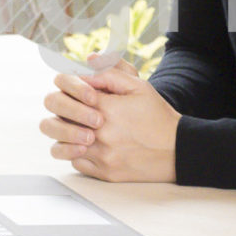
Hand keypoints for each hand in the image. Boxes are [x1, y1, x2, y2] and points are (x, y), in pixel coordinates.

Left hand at [38, 59, 179, 182]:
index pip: (68, 91)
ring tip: (78, 128)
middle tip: (74, 110)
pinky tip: (89, 145)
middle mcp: (100, 134)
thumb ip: (110, 72)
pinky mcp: (104, 172)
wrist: (177, 149)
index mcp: (107, 108)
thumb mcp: (139, 87)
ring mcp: (101, 156)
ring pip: (61, 145)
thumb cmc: (157, 116)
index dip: (70, 88)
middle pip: (58, 120)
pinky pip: (75, 163)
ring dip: (66, 134)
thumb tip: (87, 62)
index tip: (78, 91)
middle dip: (63, 111)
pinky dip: (77, 153)